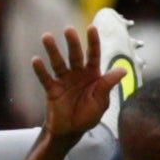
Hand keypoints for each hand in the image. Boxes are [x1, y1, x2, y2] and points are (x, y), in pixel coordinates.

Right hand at [33, 25, 125, 144]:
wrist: (71, 131)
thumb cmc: (88, 115)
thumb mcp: (101, 101)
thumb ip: (108, 85)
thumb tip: (123, 70)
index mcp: (92, 74)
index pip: (93, 54)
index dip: (93, 41)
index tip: (91, 27)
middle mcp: (77, 73)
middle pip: (75, 54)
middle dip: (72, 42)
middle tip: (68, 29)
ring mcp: (63, 80)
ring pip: (58, 62)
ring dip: (52, 50)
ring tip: (46, 37)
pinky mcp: (52, 89)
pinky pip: (46, 78)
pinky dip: (40, 70)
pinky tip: (36, 60)